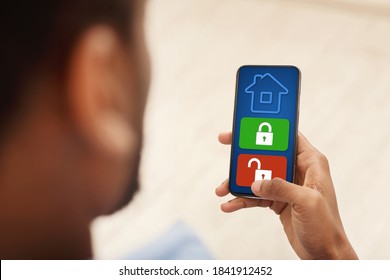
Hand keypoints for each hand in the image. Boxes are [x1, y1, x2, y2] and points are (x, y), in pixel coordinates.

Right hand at [216, 132, 357, 259]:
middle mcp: (297, 171)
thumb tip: (256, 183)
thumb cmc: (326, 226)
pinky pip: (255, 195)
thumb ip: (281, 188)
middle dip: (245, 153)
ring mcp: (285, 186)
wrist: (324, 254)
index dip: (269, 127)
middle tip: (226, 144)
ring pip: (257, 175)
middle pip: (266, 154)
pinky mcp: (277, 200)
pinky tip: (229, 205)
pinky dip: (241, 199)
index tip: (249, 125)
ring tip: (221, 189)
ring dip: (238, 181)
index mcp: (310, 163)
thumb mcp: (306, 202)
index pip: (288, 136)